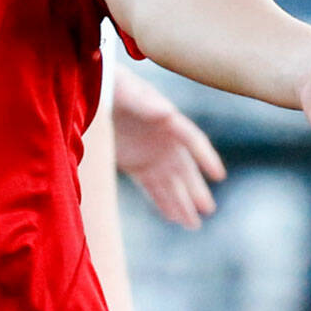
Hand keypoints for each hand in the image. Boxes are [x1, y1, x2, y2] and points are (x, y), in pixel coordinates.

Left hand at [112, 66, 224, 228]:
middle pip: (185, 167)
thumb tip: (166, 112)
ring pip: (170, 182)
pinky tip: (174, 218)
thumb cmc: (111, 84)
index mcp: (167, 119)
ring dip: (181, 202)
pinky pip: (152, 186)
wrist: (92, 89)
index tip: (219, 174)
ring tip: (193, 225)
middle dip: (195, 189)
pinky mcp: (135, 163)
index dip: (205, 156)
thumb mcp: (125, 90)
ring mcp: (151, 153)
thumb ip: (144, 102)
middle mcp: (165, 140)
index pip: (192, 138)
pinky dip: (162, 202)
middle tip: (207, 210)